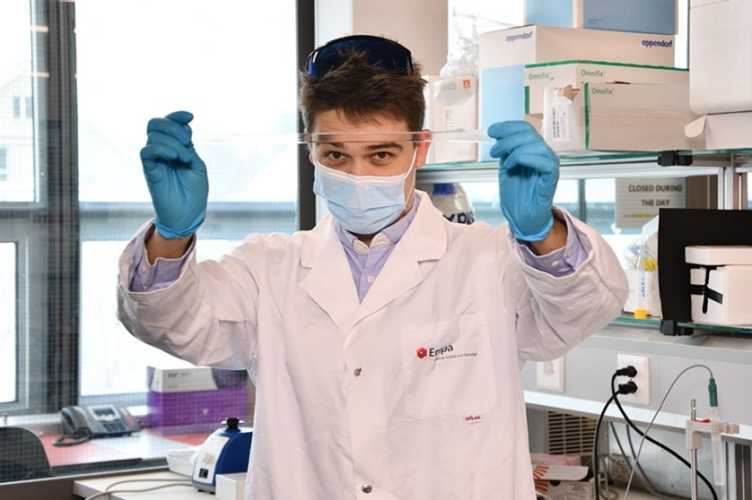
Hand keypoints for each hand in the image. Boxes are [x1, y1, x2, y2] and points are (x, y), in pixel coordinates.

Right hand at [140, 111, 207, 238]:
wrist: (188, 213)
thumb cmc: (194, 191)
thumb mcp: (196, 164)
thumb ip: (188, 146)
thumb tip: (182, 128)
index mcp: (175, 147)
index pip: (168, 123)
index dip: (177, 116)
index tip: (191, 116)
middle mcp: (162, 151)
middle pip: (155, 124)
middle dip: (172, 126)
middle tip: (187, 142)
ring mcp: (155, 160)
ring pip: (153, 136)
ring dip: (173, 142)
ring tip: (184, 158)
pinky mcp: (149, 170)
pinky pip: (146, 151)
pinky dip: (161, 149)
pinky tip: (175, 157)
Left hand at [488, 121, 559, 241]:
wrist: (520, 216)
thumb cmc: (515, 193)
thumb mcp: (505, 166)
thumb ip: (505, 150)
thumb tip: (498, 133)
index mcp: (533, 149)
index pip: (525, 128)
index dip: (508, 126)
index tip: (491, 131)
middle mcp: (543, 153)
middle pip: (529, 133)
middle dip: (507, 139)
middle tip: (493, 151)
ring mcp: (549, 164)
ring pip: (536, 144)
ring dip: (514, 149)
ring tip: (504, 162)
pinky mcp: (552, 177)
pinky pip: (545, 161)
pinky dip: (526, 158)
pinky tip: (513, 165)